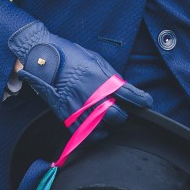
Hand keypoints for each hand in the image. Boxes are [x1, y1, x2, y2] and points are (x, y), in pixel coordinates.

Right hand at [8, 21, 152, 129]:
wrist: (44, 59)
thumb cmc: (71, 55)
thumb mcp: (96, 60)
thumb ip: (111, 77)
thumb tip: (124, 89)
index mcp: (101, 79)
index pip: (129, 95)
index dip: (142, 100)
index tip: (146, 102)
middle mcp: (91, 95)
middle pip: (116, 116)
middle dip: (122, 114)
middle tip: (121, 110)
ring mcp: (78, 107)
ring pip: (101, 127)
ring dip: (108, 125)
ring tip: (108, 119)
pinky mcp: (66, 115)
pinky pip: (83, 133)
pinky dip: (93, 134)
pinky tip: (96, 128)